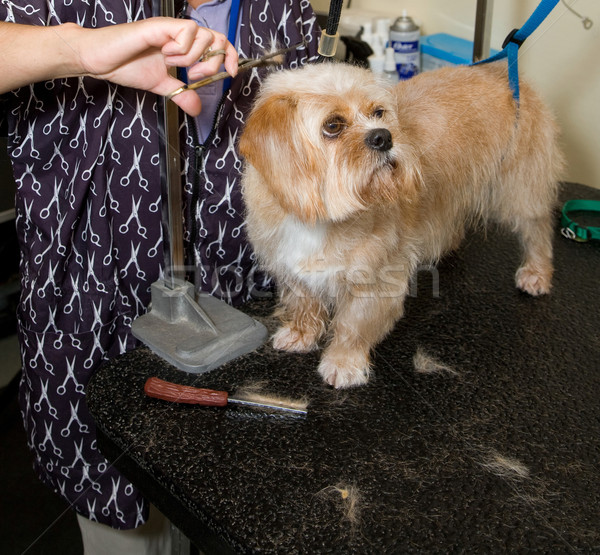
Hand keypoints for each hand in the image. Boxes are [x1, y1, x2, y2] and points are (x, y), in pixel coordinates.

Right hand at [76, 18, 237, 115]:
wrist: (100, 61)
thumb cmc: (125, 66)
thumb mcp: (161, 86)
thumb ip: (180, 94)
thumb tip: (197, 109)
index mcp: (183, 46)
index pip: (218, 43)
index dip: (230, 56)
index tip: (231, 73)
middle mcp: (180, 34)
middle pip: (217, 40)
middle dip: (212, 64)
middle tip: (193, 76)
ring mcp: (170, 29)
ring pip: (203, 36)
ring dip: (192, 57)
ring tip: (171, 62)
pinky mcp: (160, 26)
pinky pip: (186, 31)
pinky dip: (182, 48)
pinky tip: (165, 53)